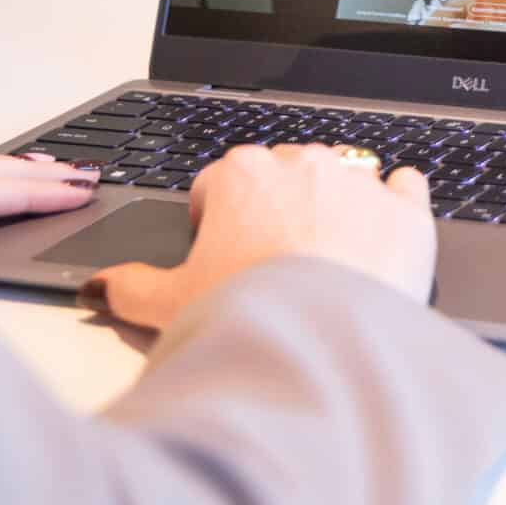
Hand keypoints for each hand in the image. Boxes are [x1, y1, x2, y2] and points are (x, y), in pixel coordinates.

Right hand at [87, 143, 436, 330]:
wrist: (319, 340)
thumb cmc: (244, 315)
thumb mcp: (168, 306)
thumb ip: (128, 288)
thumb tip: (99, 285)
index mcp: (241, 175)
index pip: (220, 181)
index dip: (217, 219)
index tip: (222, 251)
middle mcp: (303, 164)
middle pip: (284, 174)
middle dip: (277, 208)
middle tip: (271, 263)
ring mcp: (359, 182)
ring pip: (344, 176)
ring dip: (335, 205)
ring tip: (326, 258)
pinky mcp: (406, 209)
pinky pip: (405, 186)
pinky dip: (396, 204)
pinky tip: (383, 233)